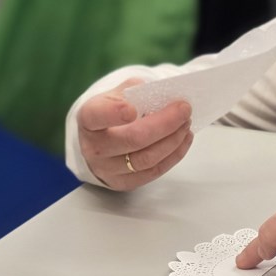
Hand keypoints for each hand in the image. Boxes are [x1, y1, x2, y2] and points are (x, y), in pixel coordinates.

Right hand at [77, 78, 192, 190]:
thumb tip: (163, 94)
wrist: (98, 143)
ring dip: (173, 140)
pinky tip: (184, 139)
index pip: (97, 116)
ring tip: (186, 123)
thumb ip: (134, 92)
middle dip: (164, 123)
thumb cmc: (110, 114)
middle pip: (133, 139)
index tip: (132, 109)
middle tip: (184, 109)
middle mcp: (94, 147)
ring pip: (146, 159)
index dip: (113, 113)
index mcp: (89, 119)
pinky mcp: (123, 183)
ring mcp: (107, 169)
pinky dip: (174, 155)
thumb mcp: (114, 96)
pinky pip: (153, 172)